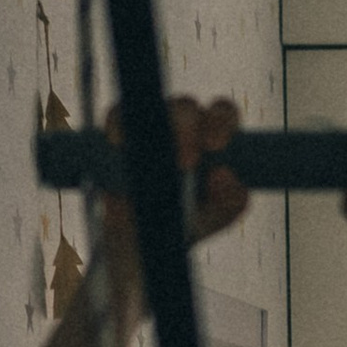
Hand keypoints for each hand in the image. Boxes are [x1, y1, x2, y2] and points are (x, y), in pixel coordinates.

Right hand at [100, 95, 247, 299]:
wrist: (144, 239)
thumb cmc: (187, 221)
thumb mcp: (215, 217)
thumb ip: (229, 200)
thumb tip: (225, 174)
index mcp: (212, 140)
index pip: (222, 114)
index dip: (221, 122)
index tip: (216, 146)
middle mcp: (182, 125)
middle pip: (187, 106)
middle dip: (188, 128)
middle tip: (186, 161)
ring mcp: (148, 124)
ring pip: (152, 107)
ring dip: (156, 128)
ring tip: (155, 159)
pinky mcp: (119, 130)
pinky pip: (117, 117)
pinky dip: (119, 127)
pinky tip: (121, 144)